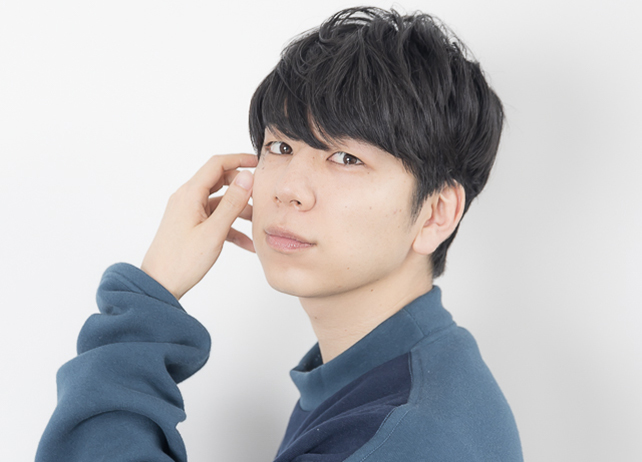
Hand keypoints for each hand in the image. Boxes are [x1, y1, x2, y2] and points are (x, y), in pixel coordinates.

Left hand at [141, 154, 257, 299]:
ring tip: (257, 223)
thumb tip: (246, 177)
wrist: (159, 284)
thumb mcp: (213, 231)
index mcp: (190, 194)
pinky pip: (215, 218)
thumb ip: (232, 203)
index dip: (239, 159)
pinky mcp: (191, 225)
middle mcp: (187, 198)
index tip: (257, 162)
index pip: (216, 164)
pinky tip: (247, 243)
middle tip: (260, 196)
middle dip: (242, 187)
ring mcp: (188, 212)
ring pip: (219, 201)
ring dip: (239, 210)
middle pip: (219, 181)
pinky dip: (231, 226)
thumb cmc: (181, 261)